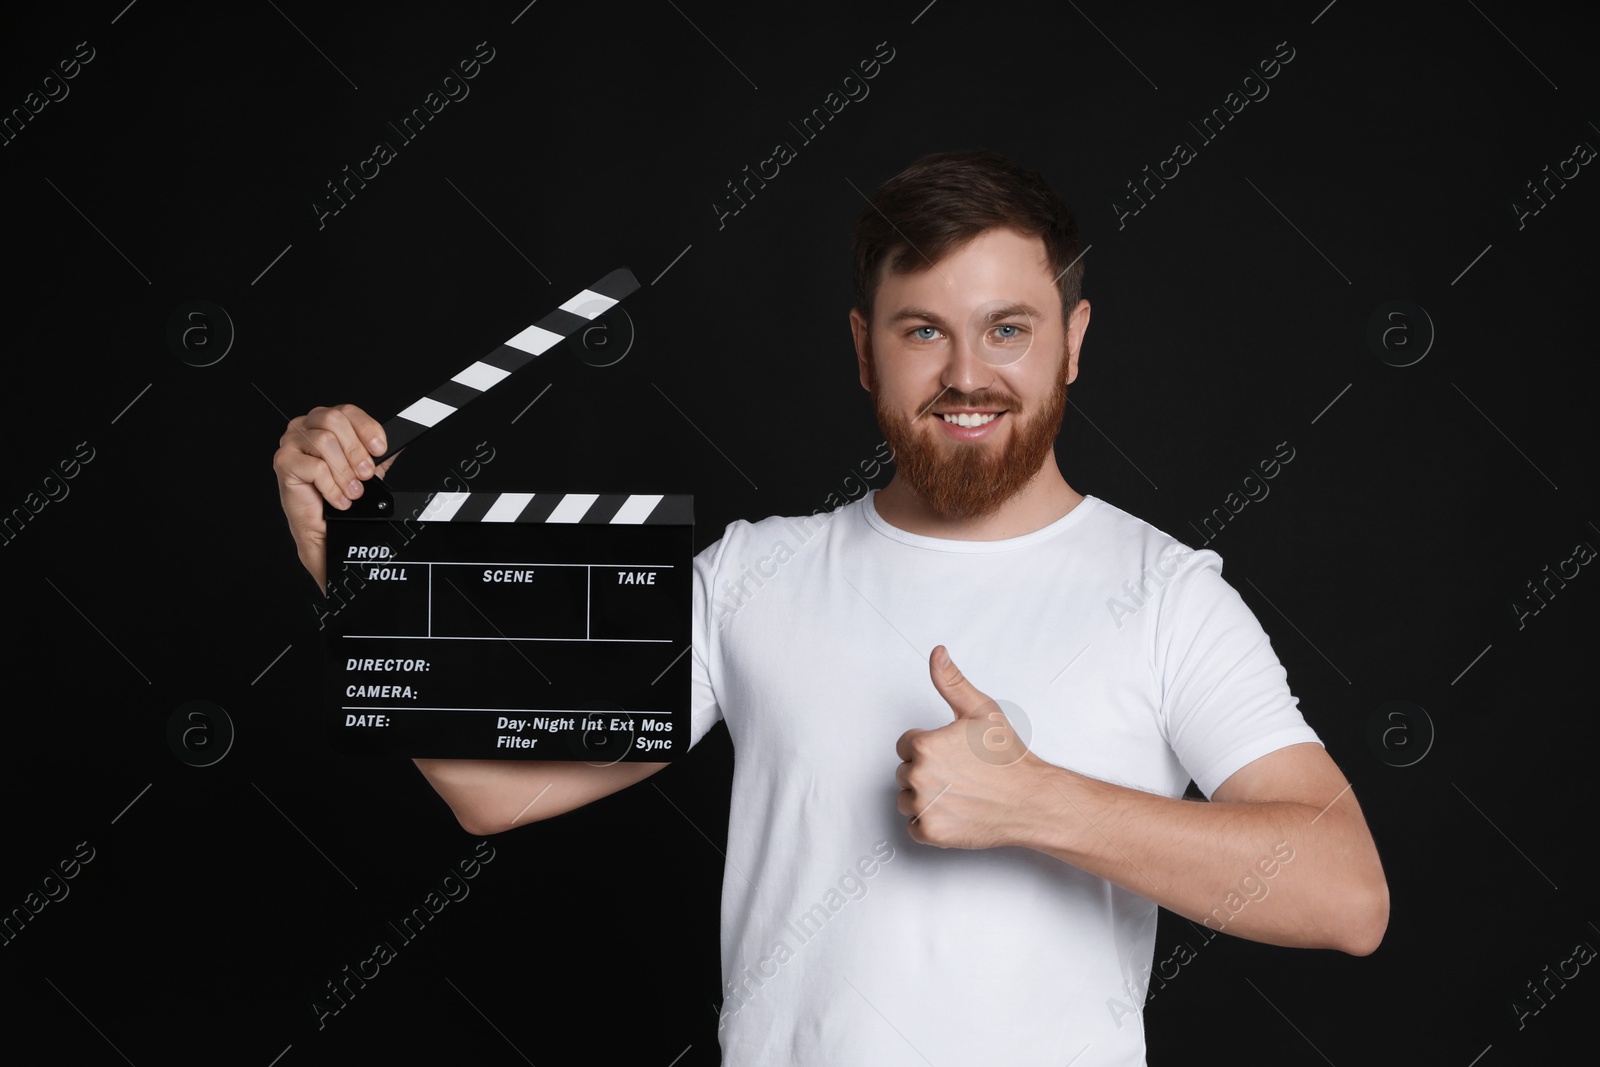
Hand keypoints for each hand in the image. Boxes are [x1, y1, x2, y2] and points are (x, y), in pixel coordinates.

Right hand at [271, 404, 399, 589]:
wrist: (322, 526)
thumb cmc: (338, 494)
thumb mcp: (364, 469)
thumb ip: (379, 454)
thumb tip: (401, 443)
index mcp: (323, 421)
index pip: (347, 411)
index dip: (367, 428)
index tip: (380, 449)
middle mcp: (305, 426)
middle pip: (334, 420)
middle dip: (356, 450)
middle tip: (365, 474)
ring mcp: (291, 442)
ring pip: (324, 442)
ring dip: (344, 472)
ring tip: (352, 491)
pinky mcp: (283, 462)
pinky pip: (315, 467)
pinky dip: (332, 487)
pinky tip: (338, 498)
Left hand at [894, 645, 1045, 848]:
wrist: (1032, 800)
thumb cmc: (1008, 758)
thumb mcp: (981, 711)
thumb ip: (952, 681)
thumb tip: (937, 653)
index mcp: (924, 745)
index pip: (905, 745)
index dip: (930, 747)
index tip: (953, 753)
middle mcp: (918, 776)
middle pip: (905, 772)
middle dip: (927, 772)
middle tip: (961, 774)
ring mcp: (924, 807)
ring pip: (906, 799)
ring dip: (925, 798)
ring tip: (958, 793)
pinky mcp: (931, 832)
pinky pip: (914, 826)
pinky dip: (930, 822)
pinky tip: (955, 812)